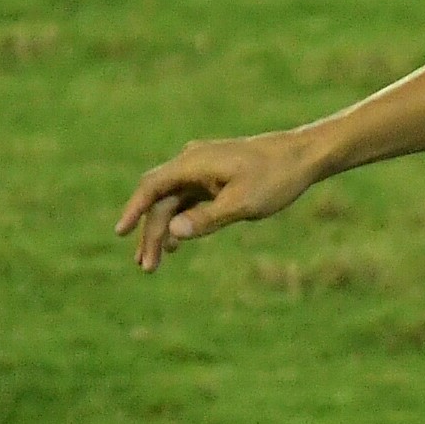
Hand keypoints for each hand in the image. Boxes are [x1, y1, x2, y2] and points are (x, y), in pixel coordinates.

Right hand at [115, 131, 323, 271]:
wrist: (303, 156)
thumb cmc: (276, 177)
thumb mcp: (243, 203)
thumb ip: (208, 219)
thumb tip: (173, 233)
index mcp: (194, 163)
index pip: (153, 186)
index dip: (134, 209)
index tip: (121, 232)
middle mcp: (193, 163)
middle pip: (161, 199)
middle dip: (150, 232)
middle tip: (146, 267)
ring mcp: (203, 170)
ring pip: (174, 202)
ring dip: (164, 230)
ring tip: (155, 262)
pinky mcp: (215, 179)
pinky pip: (189, 200)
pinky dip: (181, 221)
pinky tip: (176, 243)